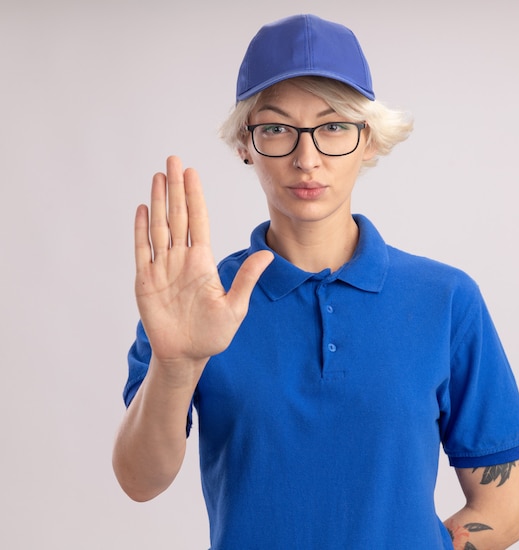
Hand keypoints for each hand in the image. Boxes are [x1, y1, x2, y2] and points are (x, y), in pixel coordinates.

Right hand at [134, 156, 272, 369]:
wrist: (187, 354)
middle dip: (175, 188)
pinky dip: (141, 229)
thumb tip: (268, 255)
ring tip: (158, 176)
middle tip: (173, 160)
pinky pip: (142, 250)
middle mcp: (182, 259)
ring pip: (159, 226)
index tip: (192, 172)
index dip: (195, 196)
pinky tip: (142, 209)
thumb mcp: (235, 307)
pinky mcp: (146, 281)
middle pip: (177, 216)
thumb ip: (246, 279)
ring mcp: (162, 268)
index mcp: (203, 262)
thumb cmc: (213, 334)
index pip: (199, 220)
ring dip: (158, 201)